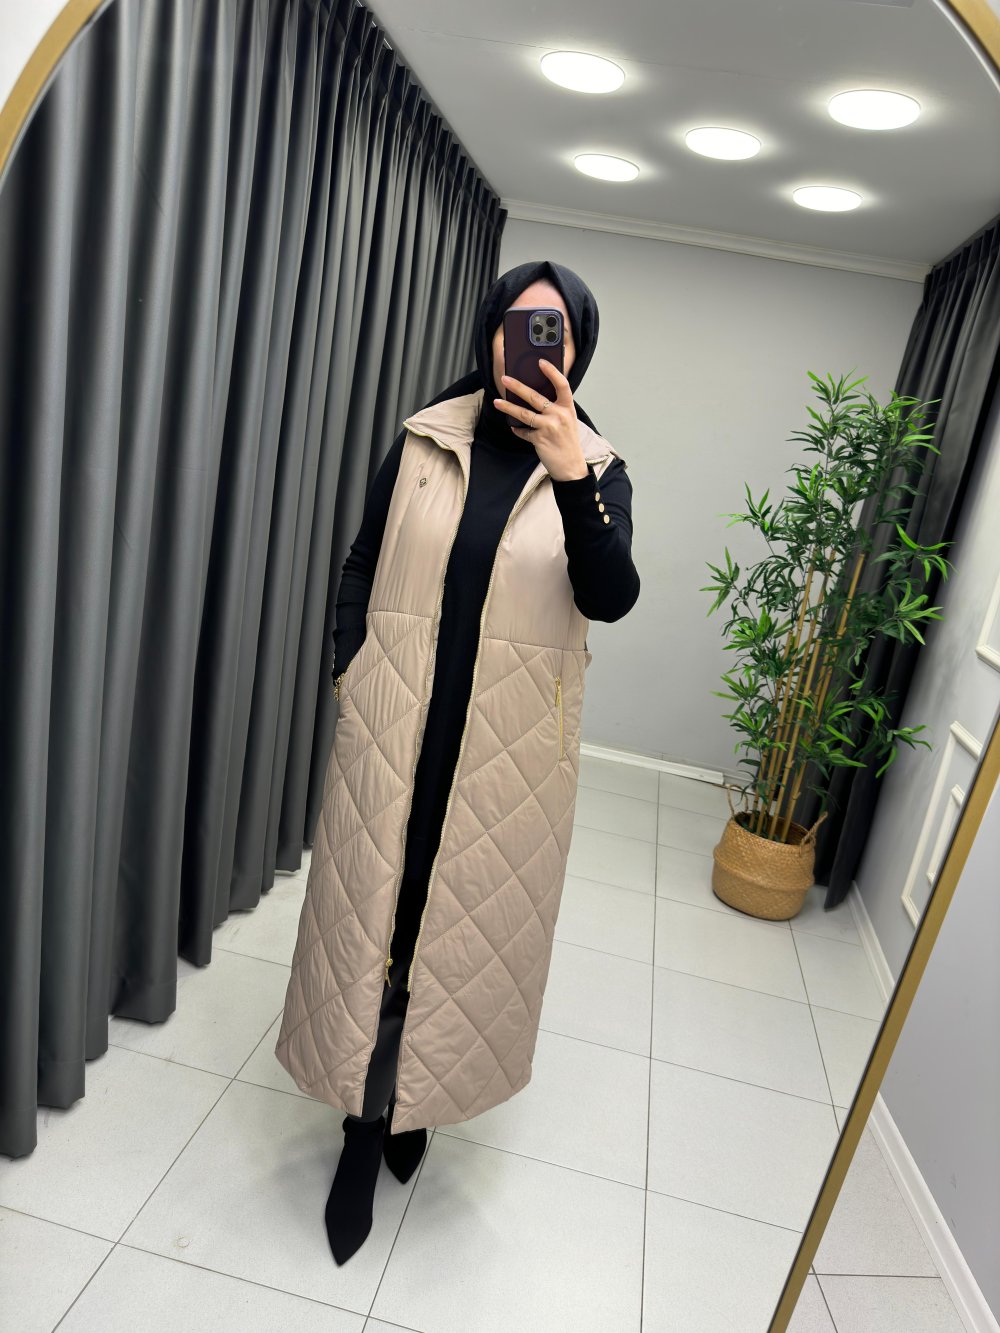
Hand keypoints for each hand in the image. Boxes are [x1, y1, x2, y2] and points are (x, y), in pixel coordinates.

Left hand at [493, 359, 589, 481]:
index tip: (540, 362)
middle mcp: (559, 415)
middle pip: (535, 397)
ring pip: (524, 414)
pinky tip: (515, 428)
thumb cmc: (568, 442)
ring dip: (508, 408)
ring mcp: (549, 427)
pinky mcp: (539, 439)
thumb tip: (534, 396)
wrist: (571, 467)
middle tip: (504, 379)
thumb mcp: (568, 421)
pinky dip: (518, 430)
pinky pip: (523, 431)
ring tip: (497, 402)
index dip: (552, 372)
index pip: (562, 384)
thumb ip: (556, 408)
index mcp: (568, 408)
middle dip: (517, 386)